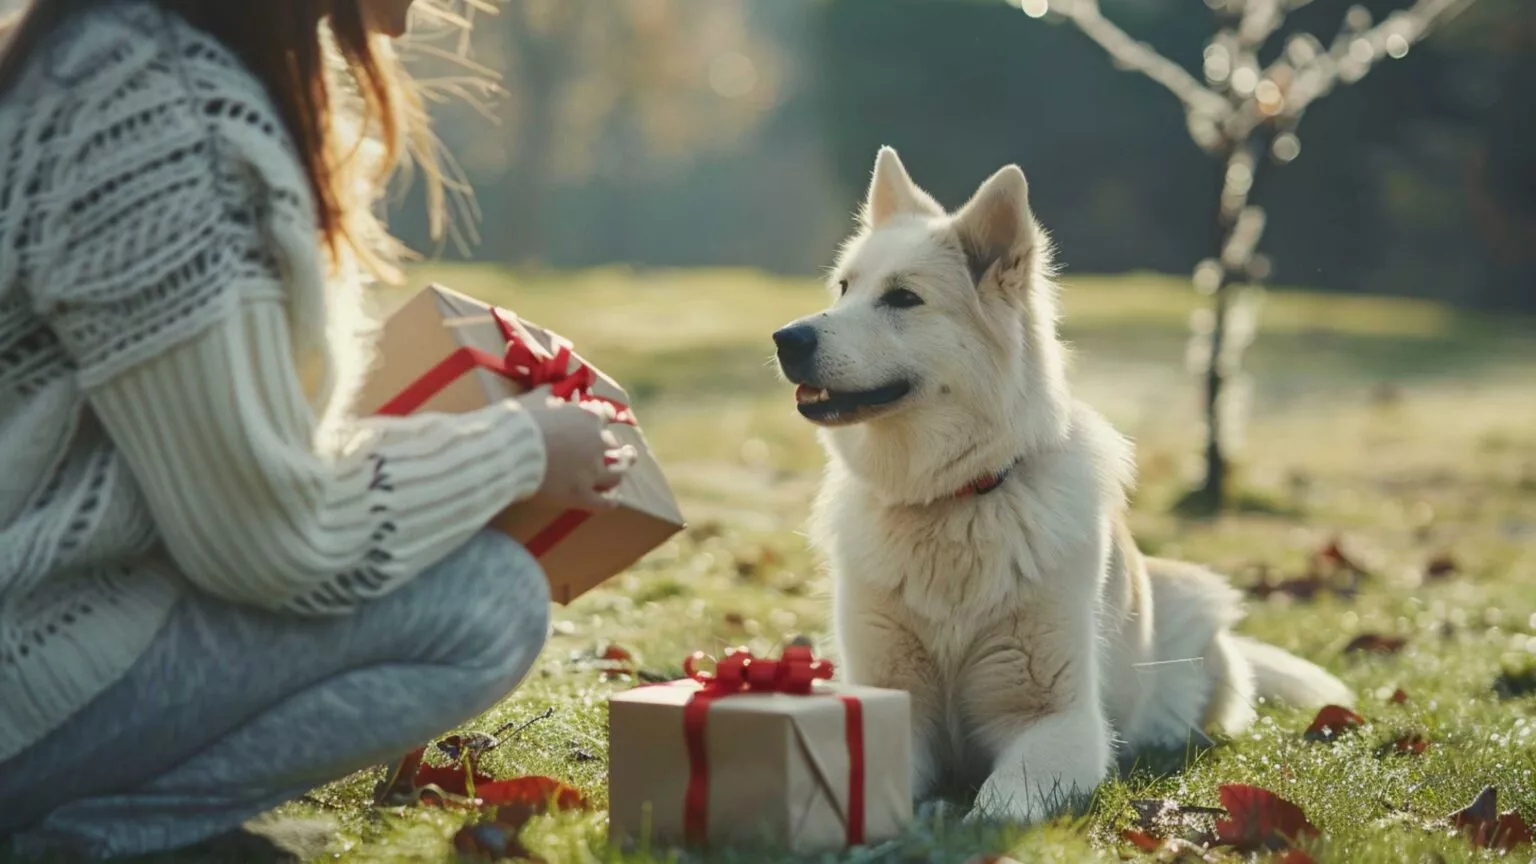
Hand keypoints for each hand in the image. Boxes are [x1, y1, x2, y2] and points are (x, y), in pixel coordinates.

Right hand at [519, 388, 634, 510]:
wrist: (508, 451)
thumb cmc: (519, 423)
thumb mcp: (534, 400)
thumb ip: (547, 393)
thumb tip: (551, 386)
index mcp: (587, 418)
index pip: (604, 415)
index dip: (604, 415)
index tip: (605, 415)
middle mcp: (595, 444)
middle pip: (612, 444)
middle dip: (612, 445)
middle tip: (616, 447)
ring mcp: (590, 471)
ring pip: (617, 472)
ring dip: (621, 468)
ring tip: (624, 466)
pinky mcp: (580, 495)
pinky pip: (604, 501)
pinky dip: (610, 499)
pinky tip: (612, 498)